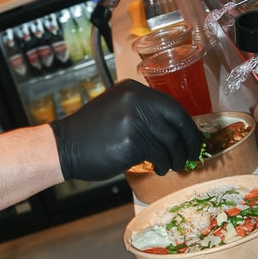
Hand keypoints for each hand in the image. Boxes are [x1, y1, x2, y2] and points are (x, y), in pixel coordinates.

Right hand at [49, 79, 201, 181]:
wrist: (65, 147)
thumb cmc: (90, 134)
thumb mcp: (116, 110)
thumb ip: (142, 113)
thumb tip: (174, 130)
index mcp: (132, 89)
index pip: (171, 105)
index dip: (186, 125)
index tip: (192, 138)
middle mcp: (135, 100)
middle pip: (176, 120)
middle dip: (189, 141)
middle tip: (192, 154)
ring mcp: (134, 119)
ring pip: (169, 141)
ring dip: (175, 157)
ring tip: (172, 166)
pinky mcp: (132, 141)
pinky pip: (159, 154)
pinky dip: (163, 164)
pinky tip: (158, 169)